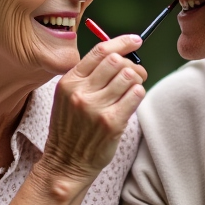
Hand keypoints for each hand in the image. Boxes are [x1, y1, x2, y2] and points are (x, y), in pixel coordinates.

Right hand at [39, 35, 146, 186]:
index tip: (135, 41)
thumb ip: (88, 76)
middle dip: (132, 64)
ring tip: (133, 90)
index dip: (122, 42)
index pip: (100, 51)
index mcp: (69, 81)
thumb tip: (118, 55)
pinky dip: (138, 94)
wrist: (65, 163)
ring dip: (137, 80)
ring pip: (129, 77)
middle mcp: (81, 92)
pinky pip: (136, 95)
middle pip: (117, 61)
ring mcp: (96, 108)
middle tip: (136, 73)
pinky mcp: (111, 122)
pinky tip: (131, 101)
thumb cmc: (70, 129)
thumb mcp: (67, 97)